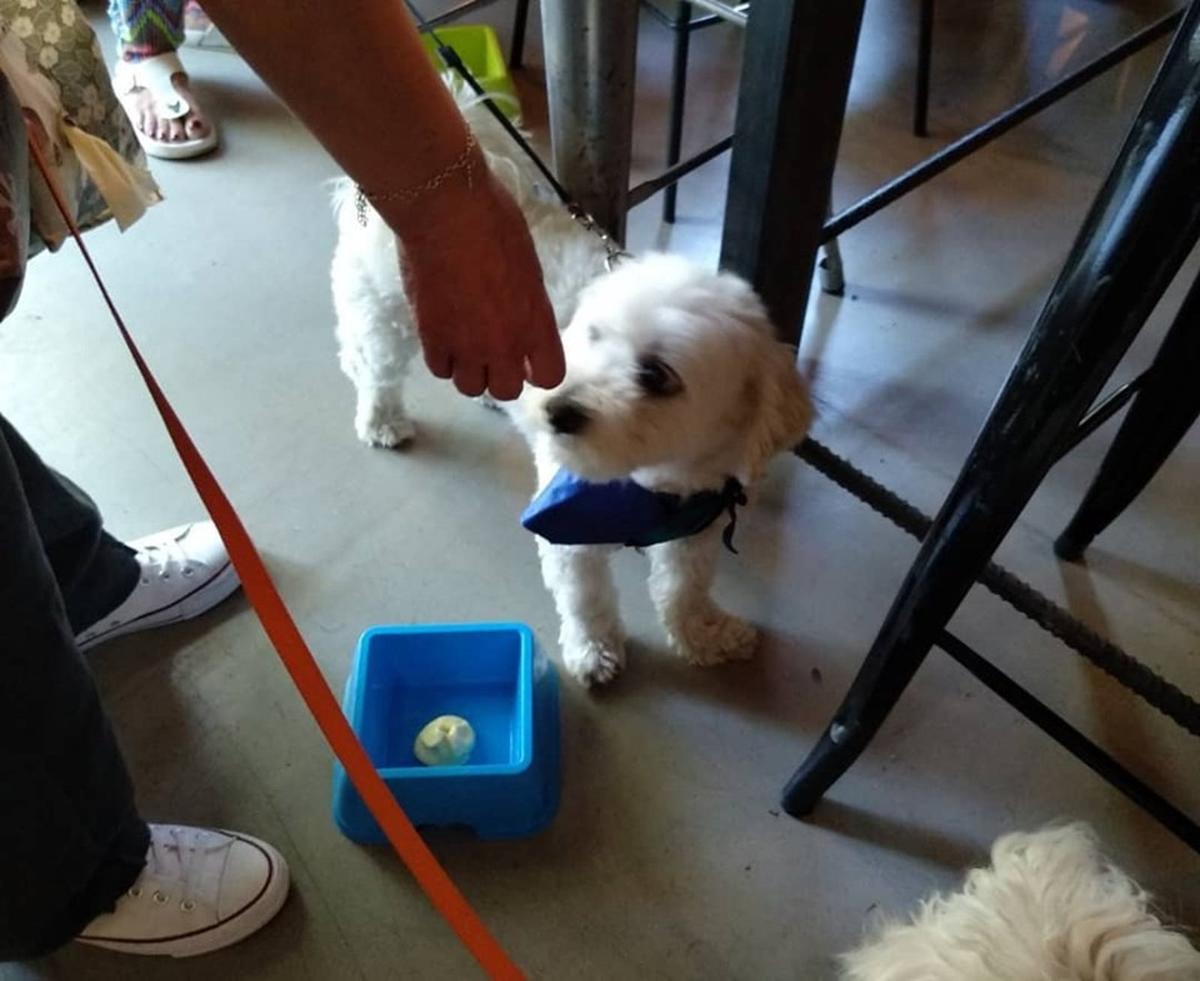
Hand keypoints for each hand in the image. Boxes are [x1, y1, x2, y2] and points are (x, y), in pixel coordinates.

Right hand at [389, 170, 563, 400]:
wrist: (446, 213)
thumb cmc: (495, 225)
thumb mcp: (529, 267)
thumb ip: (529, 304)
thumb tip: (522, 317)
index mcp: (536, 323)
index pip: (549, 377)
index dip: (539, 370)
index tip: (531, 360)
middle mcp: (504, 344)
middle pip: (507, 391)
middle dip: (502, 374)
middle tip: (494, 350)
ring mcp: (466, 345)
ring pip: (471, 388)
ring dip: (470, 371)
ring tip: (466, 346)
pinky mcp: (431, 338)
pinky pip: (440, 370)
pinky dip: (443, 360)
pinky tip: (443, 338)